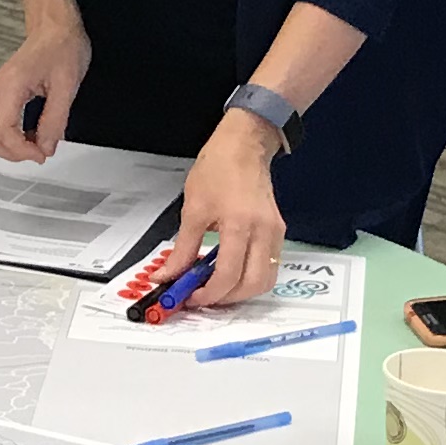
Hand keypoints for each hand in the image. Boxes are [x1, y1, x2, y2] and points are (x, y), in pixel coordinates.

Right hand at [0, 20, 91, 161]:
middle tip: (38, 154)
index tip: (42, 155)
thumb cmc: (63, 48)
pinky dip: (8, 137)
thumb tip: (45, 148)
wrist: (55, 26)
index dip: (20, 150)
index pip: (2, 131)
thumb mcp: (68, 86)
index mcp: (11, 85)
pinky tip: (29, 135)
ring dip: (7, 148)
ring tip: (35, 146)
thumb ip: (55, 120)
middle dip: (11, 153)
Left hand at [170, 112, 288, 308]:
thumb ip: (182, 249)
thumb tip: (168, 274)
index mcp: (240, 225)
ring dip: (240, 291)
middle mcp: (263, 232)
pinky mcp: (277, 231)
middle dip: (226, 298)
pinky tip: (229, 271)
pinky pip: (268, 266)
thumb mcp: (192, 210)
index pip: (228, 276)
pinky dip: (250, 276)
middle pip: (251, 285)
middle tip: (202, 296)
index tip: (189, 296)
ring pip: (264, 280)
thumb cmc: (219, 168)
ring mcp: (274, 232)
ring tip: (215, 287)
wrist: (244, 145)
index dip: (208, 294)